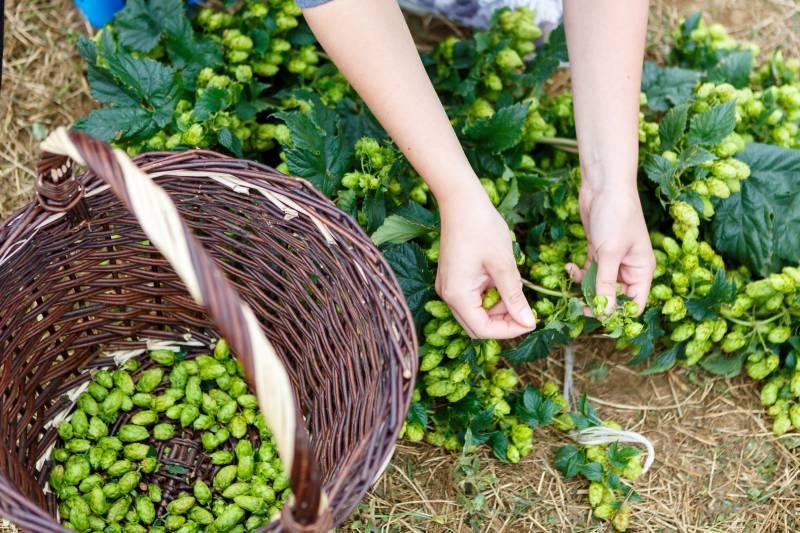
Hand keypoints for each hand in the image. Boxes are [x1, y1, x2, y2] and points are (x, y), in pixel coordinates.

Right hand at [435, 181, 535, 338]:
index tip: (531, 321)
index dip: (509, 331)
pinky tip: (502, 281)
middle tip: (526, 312)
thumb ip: (514, 296)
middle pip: (477, 326)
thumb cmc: (482, 227)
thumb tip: (528, 322)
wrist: (461, 200)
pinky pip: (472, 299)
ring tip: (514, 289)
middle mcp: (448, 295)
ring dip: (497, 309)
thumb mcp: (503, 264)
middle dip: (503, 323)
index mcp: (458, 295)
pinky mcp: (453, 279)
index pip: (483, 329)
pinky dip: (490, 297)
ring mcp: (449, 287)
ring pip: (475, 313)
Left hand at [567, 185, 655, 314]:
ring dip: (584, 287)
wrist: (605, 185)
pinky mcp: (598, 251)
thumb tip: (605, 312)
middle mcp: (629, 268)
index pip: (635, 304)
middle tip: (578, 306)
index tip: (597, 314)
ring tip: (571, 282)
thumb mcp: (609, 252)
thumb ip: (605, 284)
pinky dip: (578, 273)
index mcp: (641, 270)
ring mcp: (613, 260)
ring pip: (599, 285)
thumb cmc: (615, 215)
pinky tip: (568, 267)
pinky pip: (589, 272)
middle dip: (597, 301)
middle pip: (615, 297)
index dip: (618, 313)